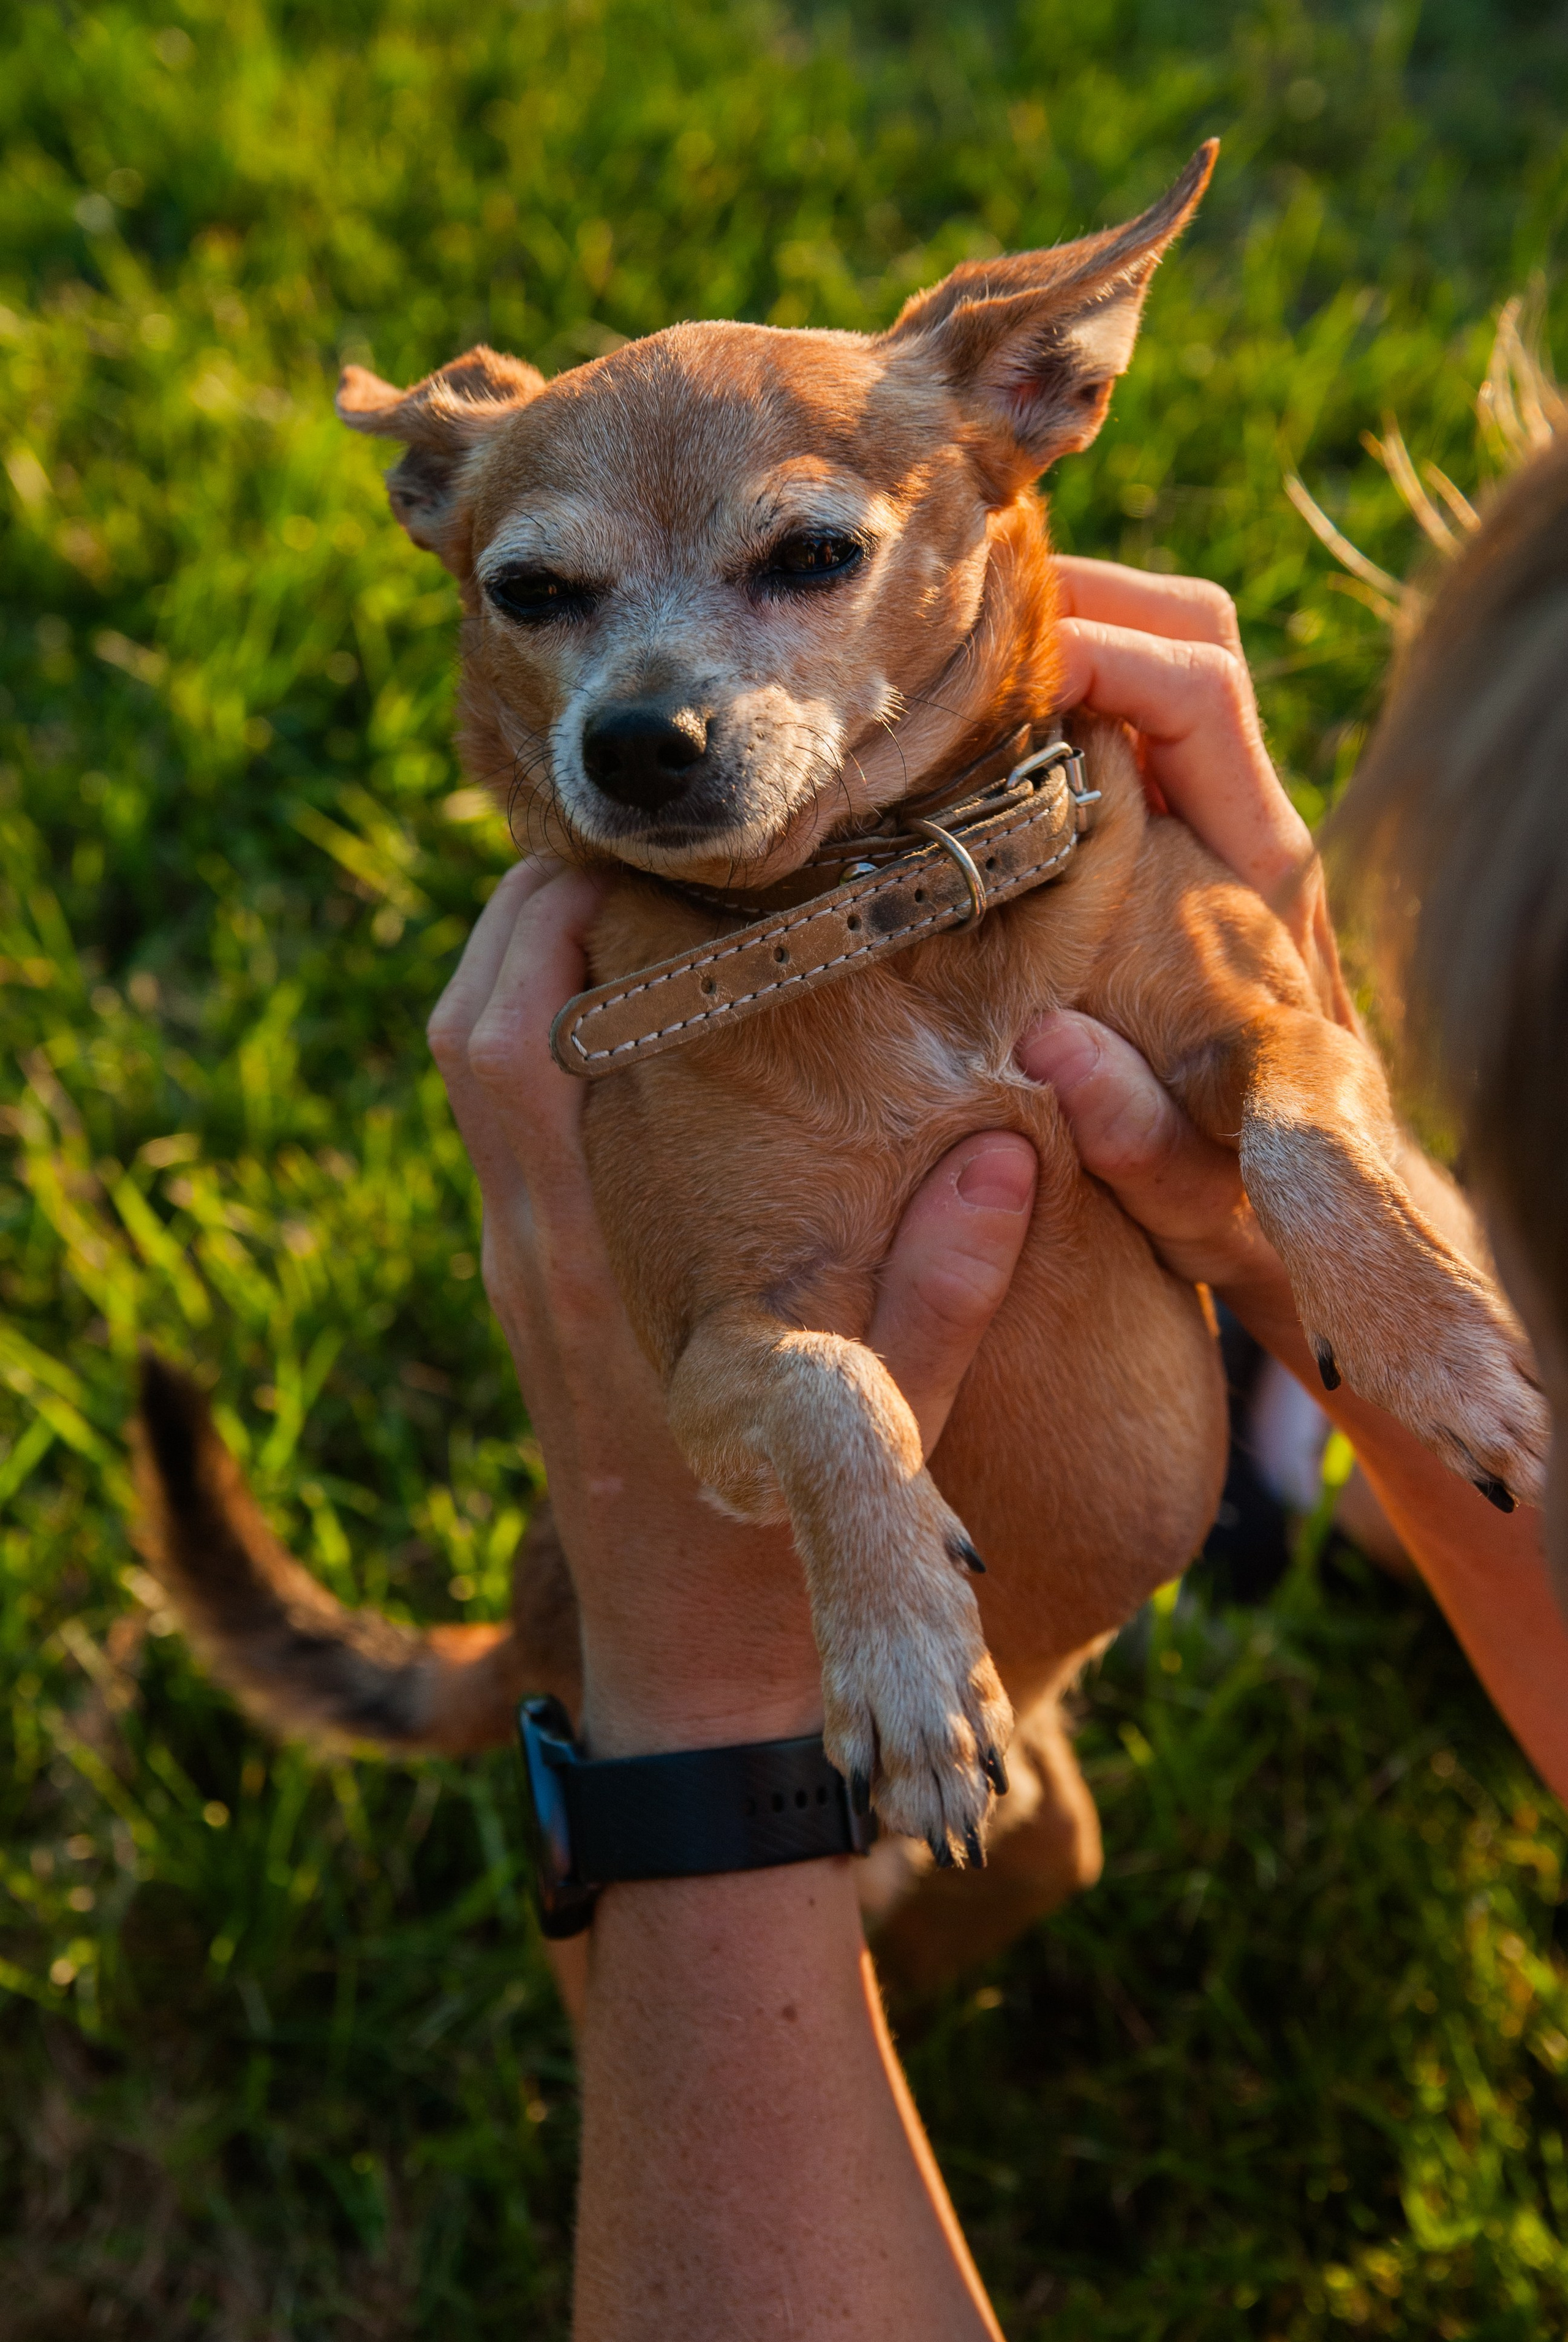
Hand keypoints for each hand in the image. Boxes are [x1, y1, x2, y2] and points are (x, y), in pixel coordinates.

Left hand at [427, 859, 1038, 1756]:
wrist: (691, 1703)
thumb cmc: (775, 1578)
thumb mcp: (879, 1441)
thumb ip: (941, 1301)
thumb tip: (1008, 1149)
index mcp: (581, 1272)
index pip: (501, 1060)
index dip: (531, 937)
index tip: (618, 859)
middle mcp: (528, 1257)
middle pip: (466, 1037)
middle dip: (523, 918)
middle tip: (641, 848)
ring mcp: (521, 1277)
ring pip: (479, 1078)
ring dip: (535, 974)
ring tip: (649, 903)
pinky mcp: (540, 1298)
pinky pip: (512, 1130)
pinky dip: (552, 1042)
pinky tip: (654, 1021)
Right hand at [1021, 559, 1328, 1311]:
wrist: (1306, 1209)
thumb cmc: (1247, 1196)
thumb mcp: (1194, 1194)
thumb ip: (1137, 1137)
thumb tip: (1053, 1049)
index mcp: (1261, 875)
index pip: (1203, 692)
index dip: (1104, 655)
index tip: (996, 678)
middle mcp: (1249, 825)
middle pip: (1193, 630)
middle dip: (1082, 595)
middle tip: (953, 615)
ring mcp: (1216, 823)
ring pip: (1164, 650)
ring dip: (1066, 625)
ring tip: (946, 649)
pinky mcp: (1177, 838)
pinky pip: (1127, 712)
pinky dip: (1054, 684)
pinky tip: (965, 717)